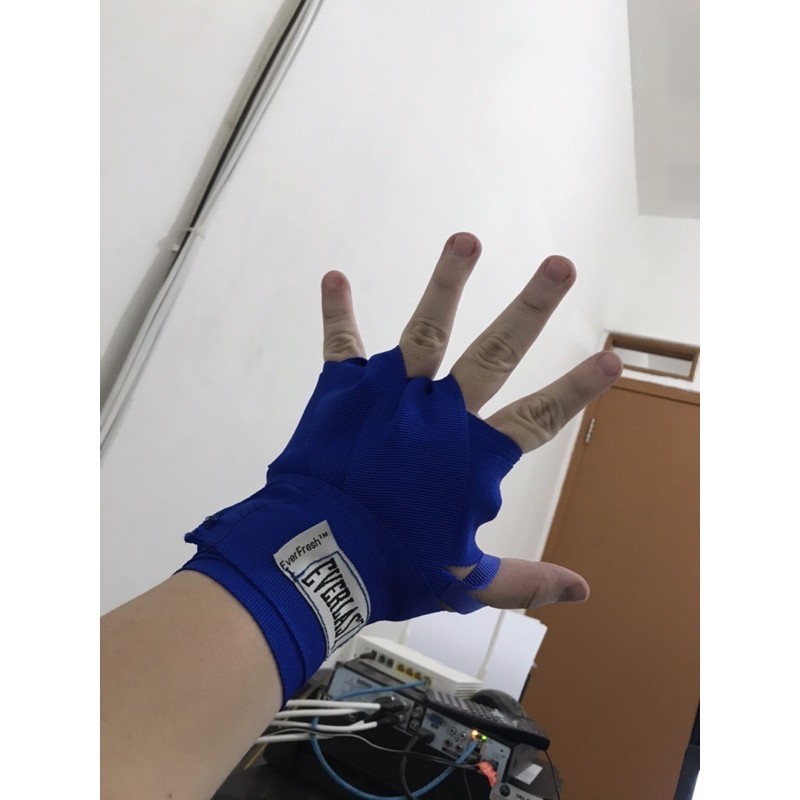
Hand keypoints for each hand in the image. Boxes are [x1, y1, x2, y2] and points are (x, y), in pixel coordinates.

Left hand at [319, 232, 621, 610]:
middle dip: (531, 309)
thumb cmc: (393, 565)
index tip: (612, 357)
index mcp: (472, 455)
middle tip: (560, 265)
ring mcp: (391, 395)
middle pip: (496, 353)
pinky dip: (337, 311)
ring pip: (427, 330)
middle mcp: (438, 413)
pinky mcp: (345, 392)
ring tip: (466, 238)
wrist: (319, 554)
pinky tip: (335, 275)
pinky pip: (342, 344)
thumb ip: (523, 580)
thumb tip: (582, 591)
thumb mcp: (464, 580)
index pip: (539, 416)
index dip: (577, 389)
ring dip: (447, 283)